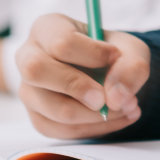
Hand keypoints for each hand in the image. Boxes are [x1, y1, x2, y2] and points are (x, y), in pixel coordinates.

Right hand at [15, 13, 149, 138]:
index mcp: (47, 28)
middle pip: (36, 71)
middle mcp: (28, 57)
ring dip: (96, 115)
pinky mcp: (38, 117)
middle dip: (77, 87)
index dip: (92, 54)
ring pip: (53, 109)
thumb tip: (116, 98)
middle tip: (108, 95)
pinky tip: (117, 117)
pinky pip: (62, 131)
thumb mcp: (132, 50)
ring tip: (128, 107)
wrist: (109, 74)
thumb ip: (131, 67)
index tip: (116, 57)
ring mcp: (29, 90)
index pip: (60, 42)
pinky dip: (95, 128)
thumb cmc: (113, 54)